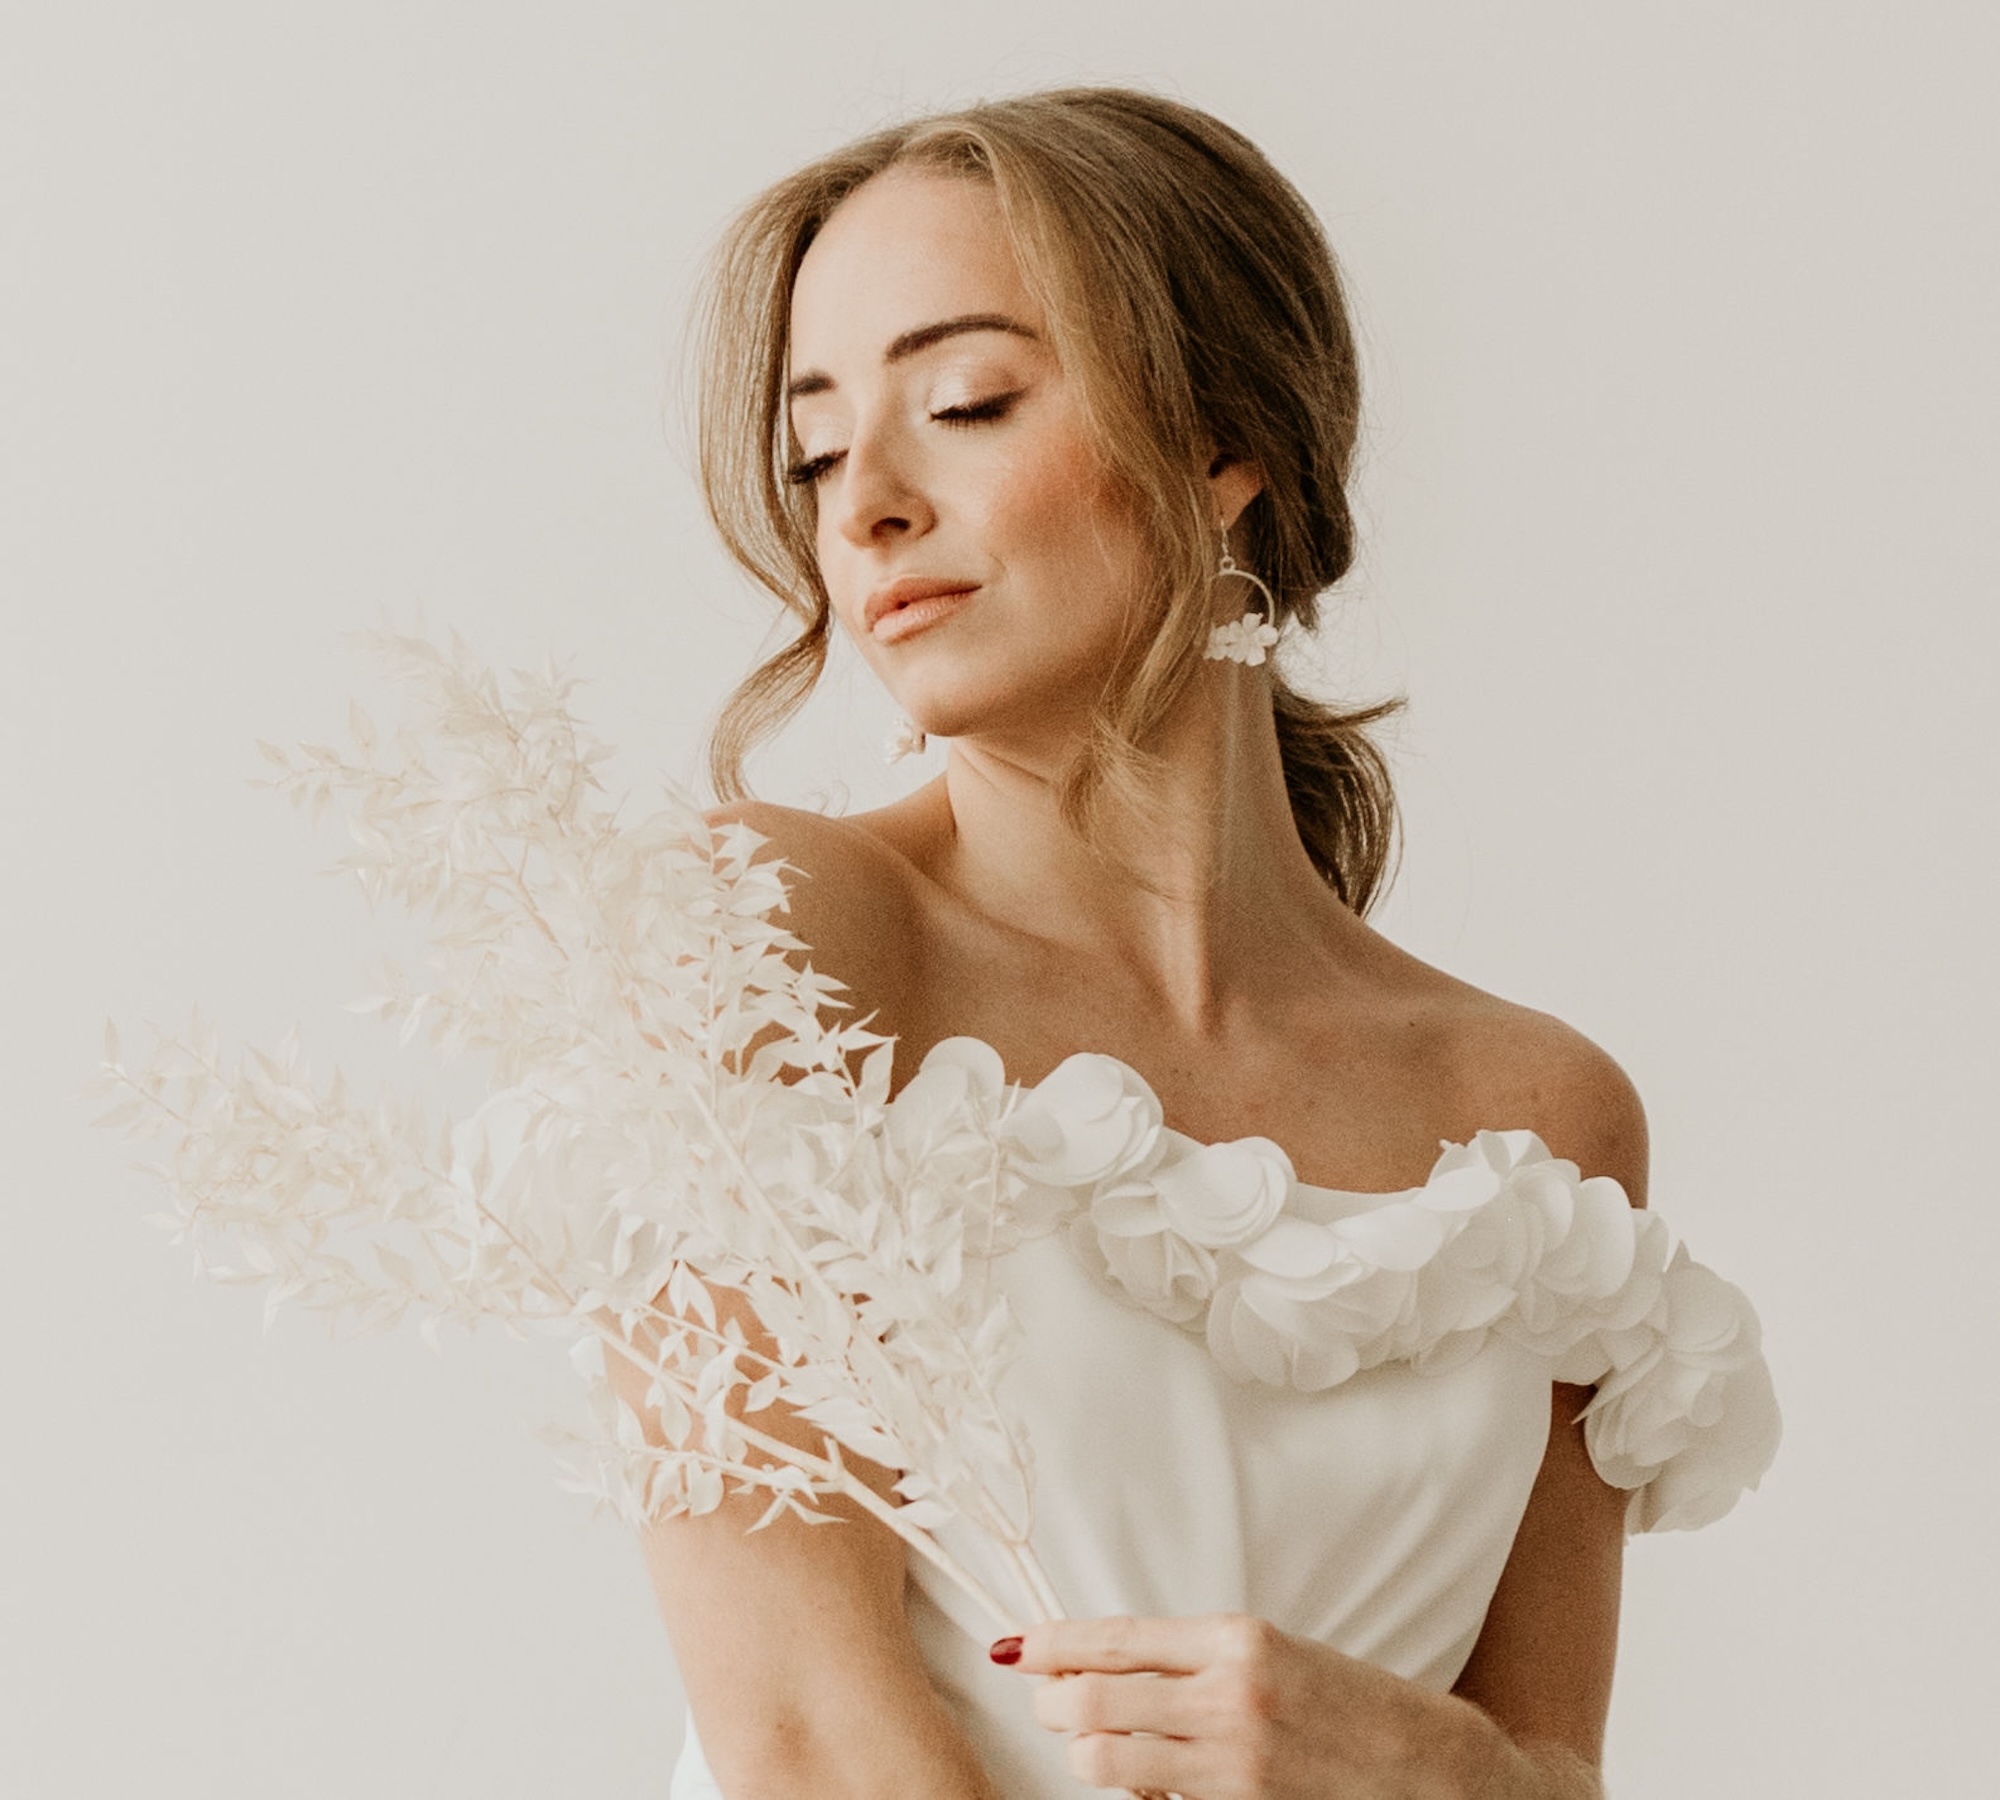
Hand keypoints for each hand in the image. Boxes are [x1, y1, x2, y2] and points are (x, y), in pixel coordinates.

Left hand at [993, 1613, 1501, 1799]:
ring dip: (1085, 1753)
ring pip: (1108, 1759)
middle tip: (1048, 1702)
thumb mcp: (1277, 1656)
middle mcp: (1229, 1696)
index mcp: (1238, 1638)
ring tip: (1091, 1744)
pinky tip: (1146, 1780)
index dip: (1053, 1644)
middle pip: (1093, 1700)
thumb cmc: (1357, 1708)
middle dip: (1054, 1703)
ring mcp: (1233, 1764)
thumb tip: (1112, 1665)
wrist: (1439, 1772)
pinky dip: (1135, 1792)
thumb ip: (1198, 1659)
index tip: (1016, 1647)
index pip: (1116, 1638)